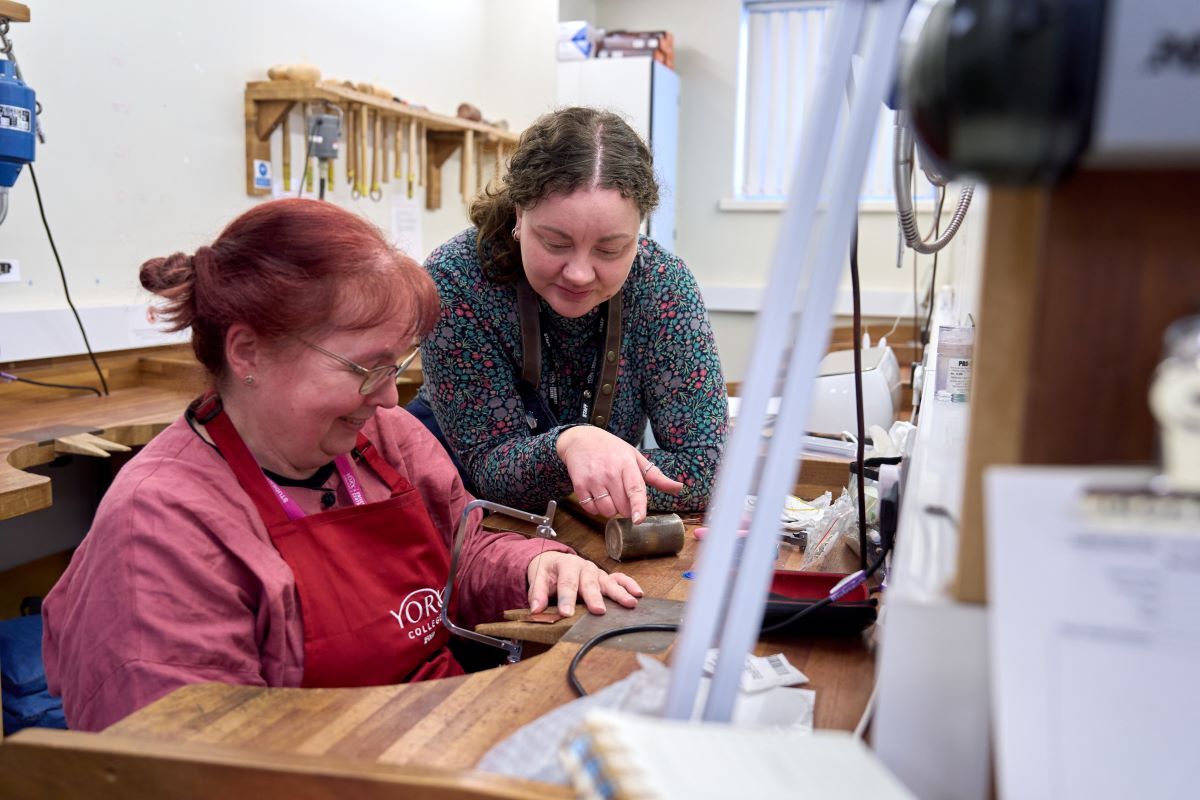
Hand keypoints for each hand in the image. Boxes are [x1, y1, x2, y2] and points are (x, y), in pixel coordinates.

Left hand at [526, 550, 642, 615]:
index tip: (566, 613)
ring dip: (619, 593)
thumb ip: (537, 594)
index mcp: (566, 564)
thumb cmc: (547, 570)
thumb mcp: (538, 577)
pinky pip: (619, 578)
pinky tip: (638, 593)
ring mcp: (596, 572)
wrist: (553, 560)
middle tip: (598, 610)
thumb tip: (536, 610)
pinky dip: (629, 585)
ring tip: (629, 603)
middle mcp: (584, 567)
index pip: (566, 583)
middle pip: (589, 583)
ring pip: (608, 582)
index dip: (566, 599)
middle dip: (594, 597)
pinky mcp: (604, 577)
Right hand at [555, 426, 683, 522]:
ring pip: (607, 511)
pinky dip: (596, 508)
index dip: (637, 506)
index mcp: (627, 465)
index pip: (635, 489)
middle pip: (622, 506)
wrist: (581, 439)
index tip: (638, 519)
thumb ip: (657, 476)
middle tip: (623, 495)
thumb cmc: (611, 449)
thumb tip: (679, 487)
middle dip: (627, 508)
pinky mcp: (580, 486)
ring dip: (611, 510)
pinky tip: (598, 496)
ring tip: (610, 495)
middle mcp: (610, 473)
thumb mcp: (635, 457)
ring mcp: (593, 480)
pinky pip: (591, 509)